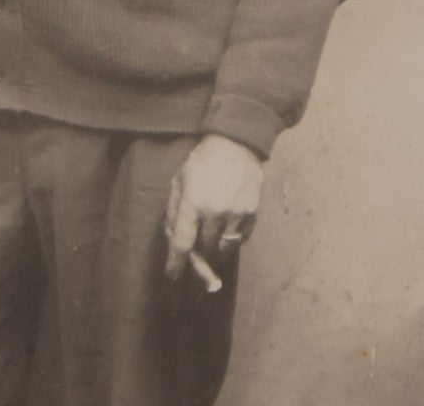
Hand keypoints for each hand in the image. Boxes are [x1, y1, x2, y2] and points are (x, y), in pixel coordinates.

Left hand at [164, 134, 263, 279]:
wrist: (236, 145)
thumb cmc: (202, 162)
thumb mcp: (179, 180)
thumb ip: (173, 208)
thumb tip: (171, 236)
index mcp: (192, 202)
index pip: (182, 243)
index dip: (176, 264)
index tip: (173, 277)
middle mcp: (214, 211)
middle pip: (204, 250)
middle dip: (197, 258)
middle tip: (195, 260)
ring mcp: (236, 213)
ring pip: (224, 249)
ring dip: (215, 252)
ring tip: (211, 247)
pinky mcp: (252, 214)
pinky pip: (241, 240)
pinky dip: (232, 241)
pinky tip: (227, 231)